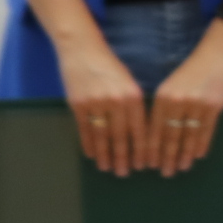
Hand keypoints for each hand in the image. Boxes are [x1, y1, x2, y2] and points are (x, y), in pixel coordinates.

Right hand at [54, 36, 148, 177]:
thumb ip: (133, 105)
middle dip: (124, 157)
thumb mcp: (129, 83)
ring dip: (105, 154)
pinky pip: (84, 129)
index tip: (145, 164)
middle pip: (121, 136)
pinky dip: (89, 144)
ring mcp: (95, 103)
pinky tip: (92, 155)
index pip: (140, 128)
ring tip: (108, 168)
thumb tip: (138, 132)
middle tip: (126, 173)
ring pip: (102, 136)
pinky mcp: (77, 104)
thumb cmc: (110, 67)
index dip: (142, 148)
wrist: (82, 50)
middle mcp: (115, 101)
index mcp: (133, 96)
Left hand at [146, 27, 222, 175]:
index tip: (148, 164)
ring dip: (184, 154)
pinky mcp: (215, 106)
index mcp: (163, 96)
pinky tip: (199, 155)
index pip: (154, 128)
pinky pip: (207, 130)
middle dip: (166, 156)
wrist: (218, 53)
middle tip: (165, 172)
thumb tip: (159, 133)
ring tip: (182, 168)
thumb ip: (165, 106)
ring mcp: (197, 104)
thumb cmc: (193, 70)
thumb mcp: (172, 85)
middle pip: (170, 136)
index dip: (151, 148)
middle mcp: (177, 101)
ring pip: (188, 136)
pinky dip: (202, 144)